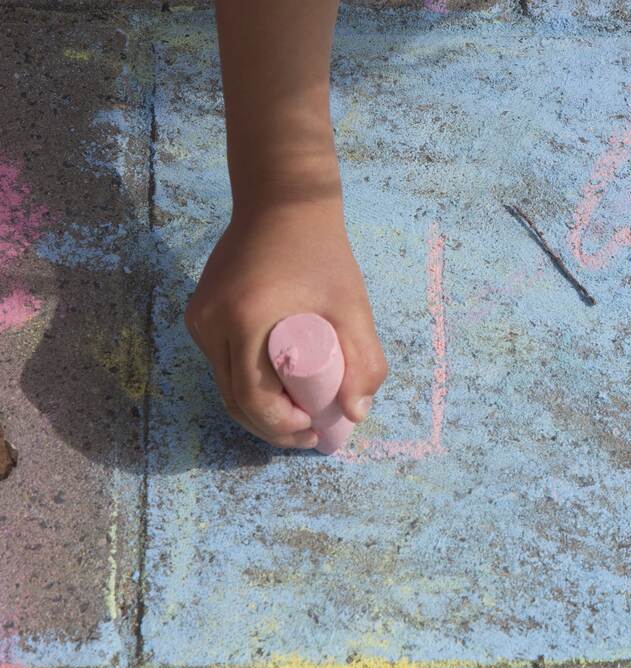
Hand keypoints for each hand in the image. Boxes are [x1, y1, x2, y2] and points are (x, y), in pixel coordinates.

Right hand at [185, 199, 387, 448]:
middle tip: (312, 434)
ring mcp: (199, 318)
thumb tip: (355, 414)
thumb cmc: (321, 252)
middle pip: (233, 400)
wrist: (283, 202)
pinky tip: (281, 390)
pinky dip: (249, 384)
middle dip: (273, 427)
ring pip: (225, 386)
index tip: (316, 428)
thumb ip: (363, 359)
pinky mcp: (199, 314)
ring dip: (260, 409)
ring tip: (302, 414)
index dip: (282, 426)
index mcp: (244, 318)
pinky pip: (223, 364)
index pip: (251, 397)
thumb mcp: (352, 306)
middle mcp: (211, 322)